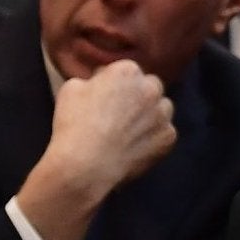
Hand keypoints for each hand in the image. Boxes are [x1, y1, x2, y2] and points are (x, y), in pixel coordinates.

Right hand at [16, 60, 176, 239]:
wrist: (84, 166)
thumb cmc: (70, 128)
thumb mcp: (69, 93)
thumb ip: (89, 82)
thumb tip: (97, 82)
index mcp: (125, 72)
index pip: (129, 72)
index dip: (118, 87)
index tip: (110, 101)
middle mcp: (151, 89)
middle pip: (150, 89)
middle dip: (138, 101)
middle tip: (118, 120)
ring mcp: (163, 115)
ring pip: (160, 111)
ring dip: (148, 120)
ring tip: (125, 137)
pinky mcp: (169, 138)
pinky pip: (164, 134)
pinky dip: (152, 141)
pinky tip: (133, 150)